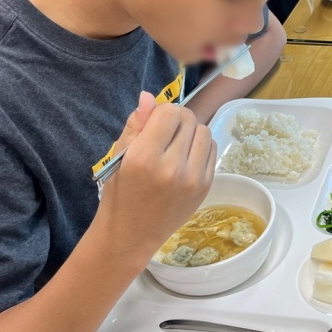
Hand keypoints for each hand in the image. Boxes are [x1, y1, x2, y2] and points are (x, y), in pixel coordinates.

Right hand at [98, 92, 216, 260]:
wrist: (132, 235)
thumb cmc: (119, 193)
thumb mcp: (119, 156)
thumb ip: (137, 124)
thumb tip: (149, 96)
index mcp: (146, 158)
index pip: (169, 112)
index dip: (161, 112)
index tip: (153, 124)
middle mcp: (173, 167)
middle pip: (189, 119)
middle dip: (176, 120)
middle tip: (163, 135)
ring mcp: (194, 179)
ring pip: (204, 131)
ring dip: (191, 132)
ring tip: (175, 146)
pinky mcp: (207, 186)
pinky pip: (212, 149)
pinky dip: (200, 147)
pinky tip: (185, 158)